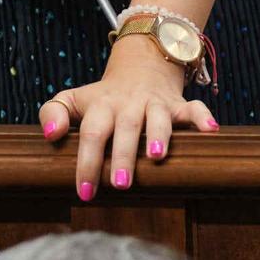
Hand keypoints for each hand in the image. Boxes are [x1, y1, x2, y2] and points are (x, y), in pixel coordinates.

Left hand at [37, 35, 218, 198]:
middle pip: (126, 127)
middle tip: (120, 183)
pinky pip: (194, 108)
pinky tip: (210, 131)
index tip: (85, 191)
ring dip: (159, 134)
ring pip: (159, 117)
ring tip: (157, 156)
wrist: (139, 68)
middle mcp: (130, 104)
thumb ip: (52, 113)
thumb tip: (50, 135)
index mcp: (102, 105)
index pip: (93, 132)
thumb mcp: (72, 99)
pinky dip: (203, 117)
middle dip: (124, 154)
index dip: (88, 161)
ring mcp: (156, 103)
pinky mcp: (179, 105)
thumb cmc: (101, 98)